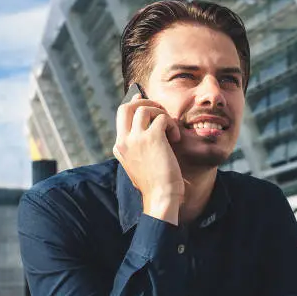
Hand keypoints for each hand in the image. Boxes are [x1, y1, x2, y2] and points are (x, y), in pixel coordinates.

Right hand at [113, 94, 182, 223]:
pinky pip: (162, 118)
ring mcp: (136, 138)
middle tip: (158, 109)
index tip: (142, 98)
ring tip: (169, 127)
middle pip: (125, 107)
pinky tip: (176, 138)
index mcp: (120, 148)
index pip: (120, 117)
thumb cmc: (155, 184)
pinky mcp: (152, 138)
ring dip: (160, 113)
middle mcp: (124, 141)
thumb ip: (139, 146)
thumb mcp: (140, 164)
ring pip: (144, 108)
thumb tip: (149, 128)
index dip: (133, 104)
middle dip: (142, 102)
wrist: (161, 197)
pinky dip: (171, 124)